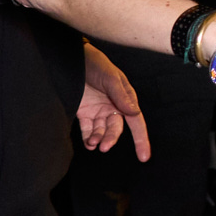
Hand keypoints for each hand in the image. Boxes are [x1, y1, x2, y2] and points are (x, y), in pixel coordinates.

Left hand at [78, 42, 149, 159]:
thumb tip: (135, 112)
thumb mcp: (110, 77)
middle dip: (111, 139)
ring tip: (93, 143)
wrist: (71, 58)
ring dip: (98, 139)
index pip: (136, 122)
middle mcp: (113, 107)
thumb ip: (121, 95)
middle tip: (104, 146)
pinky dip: (88, 138)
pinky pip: (88, 129)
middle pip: (116, 129)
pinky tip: (88, 143)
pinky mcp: (83, 112)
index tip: (144, 157)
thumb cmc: (95, 63)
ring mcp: (98, 110)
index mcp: (125, 99)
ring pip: (102, 131)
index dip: (141, 139)